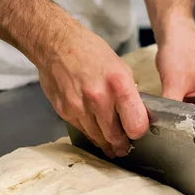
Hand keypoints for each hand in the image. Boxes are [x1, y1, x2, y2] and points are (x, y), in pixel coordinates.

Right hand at [38, 28, 148, 157]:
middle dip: (121, 145)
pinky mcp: (65, 111)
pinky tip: (94, 132)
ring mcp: (79, 107)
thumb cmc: (89, 52)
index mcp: (119, 85)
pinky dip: (89, 132)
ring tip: (111, 147)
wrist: (56, 45)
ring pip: (97, 137)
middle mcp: (99, 98)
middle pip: (115, 136)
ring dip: (105, 143)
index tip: (137, 134)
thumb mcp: (120, 67)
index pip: (136, 124)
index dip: (138, 132)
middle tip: (124, 149)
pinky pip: (81, 129)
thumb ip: (128, 93)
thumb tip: (135, 113)